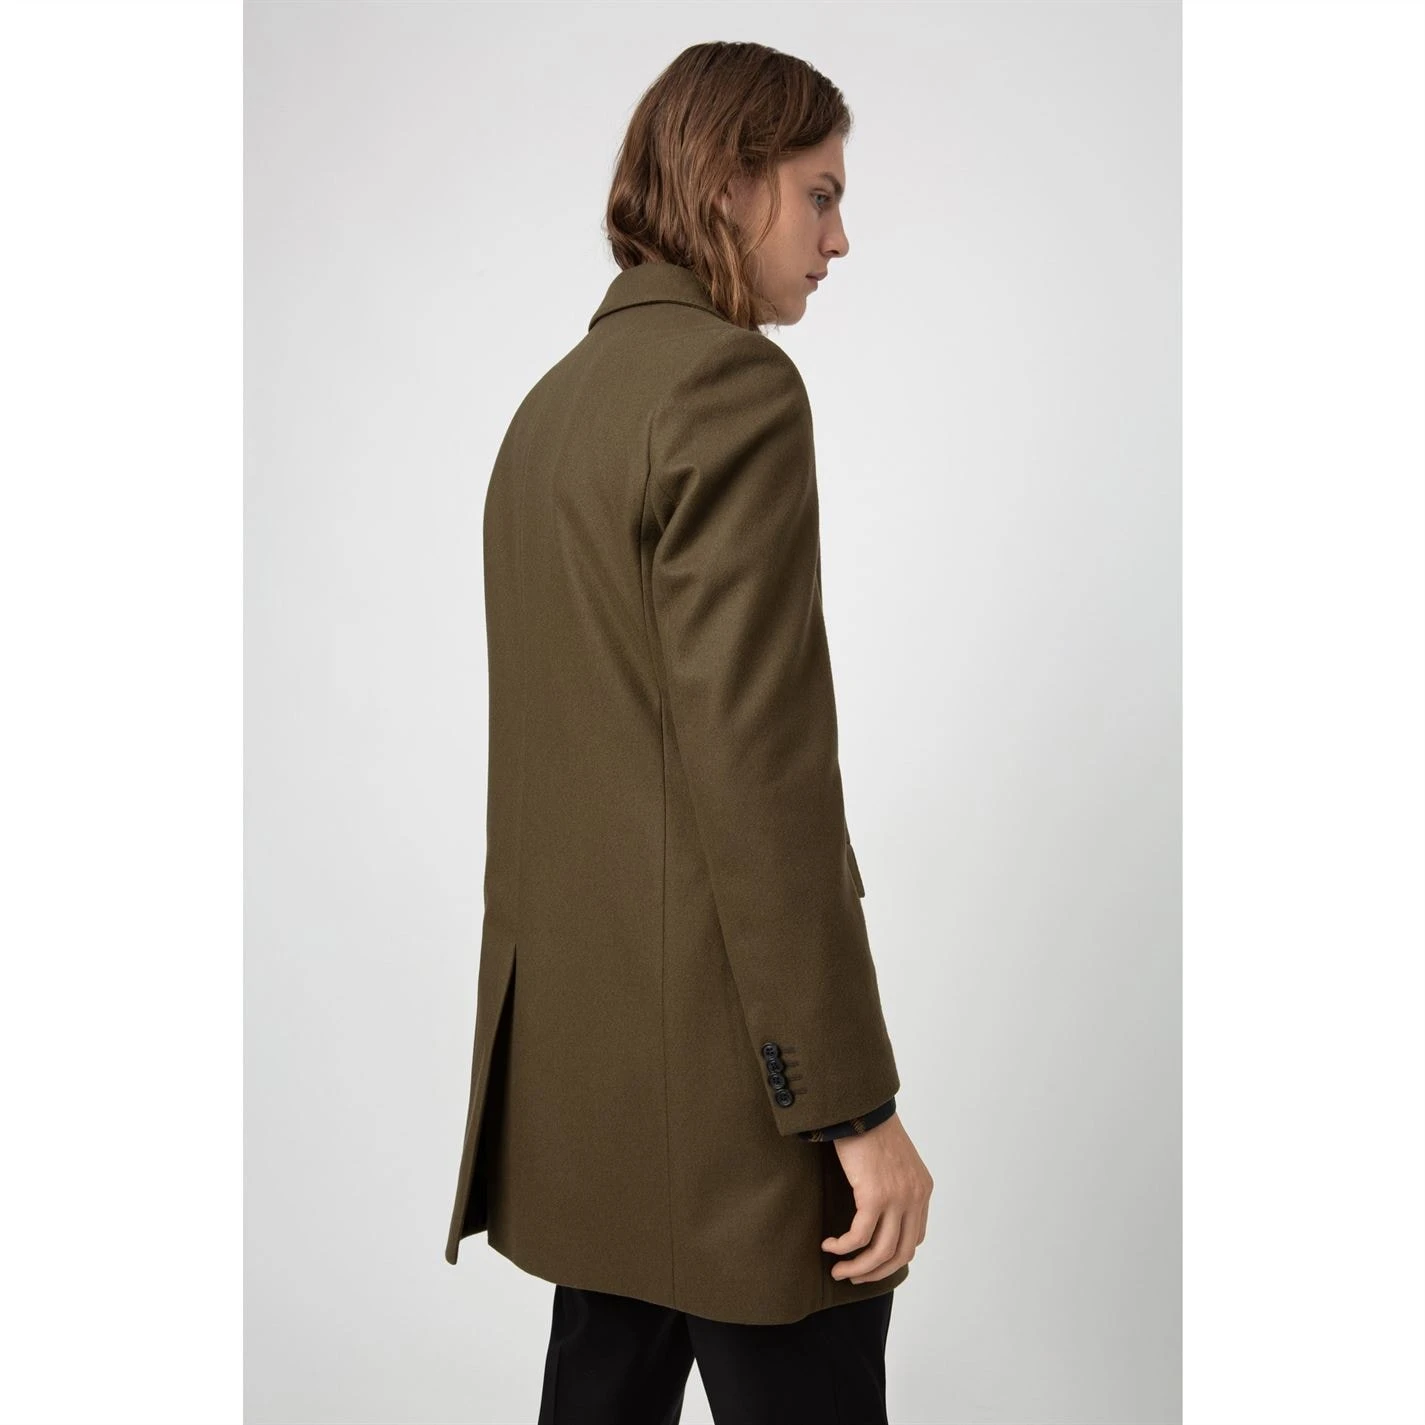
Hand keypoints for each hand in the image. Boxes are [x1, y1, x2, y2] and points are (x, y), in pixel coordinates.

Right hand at [821, 1112, 932, 1282]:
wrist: (859, 1106)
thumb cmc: (870, 1128)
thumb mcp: (894, 1160)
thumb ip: (895, 1185)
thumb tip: (879, 1210)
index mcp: (922, 1188)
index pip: (914, 1238)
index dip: (892, 1256)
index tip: (871, 1260)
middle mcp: (915, 1196)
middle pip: (901, 1253)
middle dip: (876, 1271)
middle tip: (853, 1276)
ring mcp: (897, 1198)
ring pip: (881, 1251)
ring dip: (858, 1267)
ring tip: (838, 1271)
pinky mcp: (875, 1196)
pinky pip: (859, 1236)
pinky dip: (843, 1247)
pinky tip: (828, 1245)